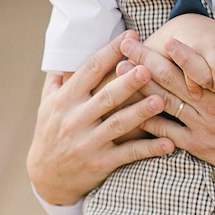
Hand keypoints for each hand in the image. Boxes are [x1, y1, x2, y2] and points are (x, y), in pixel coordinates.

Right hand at [26, 36, 174, 204]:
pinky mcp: (100, 164)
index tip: (131, 37)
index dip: (110, 52)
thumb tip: (66, 48)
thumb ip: (59, 78)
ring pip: (118, 125)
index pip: (89, 70)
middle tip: (149, 67)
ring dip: (140, 113)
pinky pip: (127, 154)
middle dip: (128, 82)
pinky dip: (148, 149)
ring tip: (160, 100)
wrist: (45, 178)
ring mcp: (88, 143)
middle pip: (106, 97)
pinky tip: (168, 143)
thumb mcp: (46, 104)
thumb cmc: (50, 133)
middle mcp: (75, 119)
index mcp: (65, 100)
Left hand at [119, 12, 214, 185]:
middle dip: (145, 61)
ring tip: (117, 74)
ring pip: (163, 105)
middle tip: (125, 45)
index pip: (196, 66)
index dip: (177, 52)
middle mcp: (208, 107)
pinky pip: (166, 133)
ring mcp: (200, 128)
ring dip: (138, 89)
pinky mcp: (197, 145)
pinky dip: (147, 122)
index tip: (161, 36)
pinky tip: (129, 112)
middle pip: (170, 81)